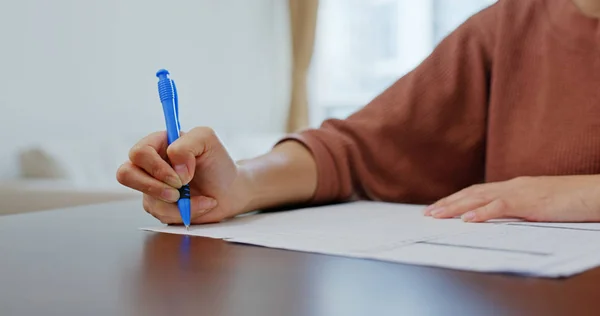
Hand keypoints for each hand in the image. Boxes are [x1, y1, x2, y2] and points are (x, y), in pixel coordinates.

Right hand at [117, 127, 251, 224]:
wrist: (230, 190)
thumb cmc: (218, 163)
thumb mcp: (207, 140)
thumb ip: (187, 144)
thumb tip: (175, 168)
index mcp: (158, 143)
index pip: (139, 153)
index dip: (156, 168)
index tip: (181, 177)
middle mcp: (150, 164)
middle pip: (126, 174)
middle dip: (154, 188)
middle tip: (179, 191)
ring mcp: (152, 186)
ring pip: (147, 200)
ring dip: (175, 204)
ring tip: (198, 199)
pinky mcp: (159, 206)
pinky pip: (161, 215)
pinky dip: (184, 213)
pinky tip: (201, 205)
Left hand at [423, 176, 599, 222]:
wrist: (596, 193)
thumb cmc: (573, 201)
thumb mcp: (540, 205)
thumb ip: (520, 209)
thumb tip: (504, 219)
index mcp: (515, 187)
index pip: (478, 191)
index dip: (457, 199)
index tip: (439, 207)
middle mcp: (513, 186)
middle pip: (472, 193)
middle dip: (448, 203)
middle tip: (427, 213)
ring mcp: (521, 192)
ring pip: (480, 198)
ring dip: (455, 207)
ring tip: (437, 215)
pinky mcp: (531, 202)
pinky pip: (501, 207)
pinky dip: (482, 213)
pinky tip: (467, 220)